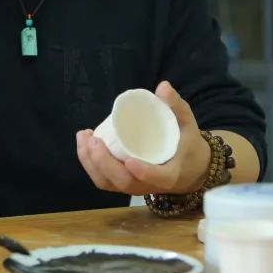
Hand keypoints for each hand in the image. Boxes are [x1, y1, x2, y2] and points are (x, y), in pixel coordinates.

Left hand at [75, 80, 211, 195]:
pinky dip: (90, 165)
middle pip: (124, 181)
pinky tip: (85, 144)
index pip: (158, 178)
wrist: (188, 168)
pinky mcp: (123, 183)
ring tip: (84, 137)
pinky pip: (104, 180)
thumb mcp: (187, 124)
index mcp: (170, 173)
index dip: (144, 172)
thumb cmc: (187, 145)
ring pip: (109, 183)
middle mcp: (149, 185)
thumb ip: (176, 106)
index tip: (130, 161)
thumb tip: (163, 86)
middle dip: (105, 163)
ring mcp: (134, 186)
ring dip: (92, 163)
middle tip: (94, 140)